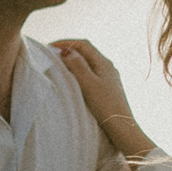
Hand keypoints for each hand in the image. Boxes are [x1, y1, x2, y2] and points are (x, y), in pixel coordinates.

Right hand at [50, 38, 152, 156]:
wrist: (122, 127)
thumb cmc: (106, 106)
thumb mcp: (88, 84)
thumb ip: (77, 66)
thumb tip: (67, 50)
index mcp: (104, 63)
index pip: (83, 45)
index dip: (66, 42)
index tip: (50, 47)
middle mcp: (108, 67)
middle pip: (87, 52)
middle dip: (69, 49)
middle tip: (52, 54)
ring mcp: (109, 78)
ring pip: (89, 62)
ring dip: (74, 60)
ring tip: (60, 65)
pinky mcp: (108, 89)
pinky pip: (91, 73)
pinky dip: (79, 71)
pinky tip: (73, 79)